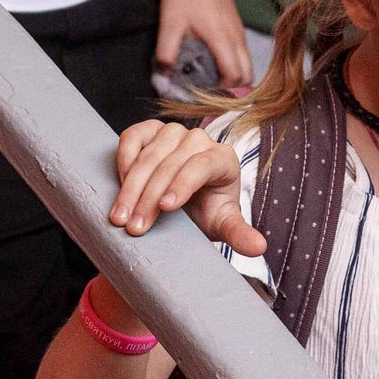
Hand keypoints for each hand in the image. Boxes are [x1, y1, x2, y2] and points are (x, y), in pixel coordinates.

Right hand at [107, 117, 260, 253]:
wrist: (184, 202)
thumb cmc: (205, 211)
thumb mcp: (221, 224)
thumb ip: (239, 234)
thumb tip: (258, 248)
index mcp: (224, 159)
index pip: (202, 166)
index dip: (182, 185)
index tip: (165, 208)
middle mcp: (199, 140)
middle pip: (170, 164)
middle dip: (149, 198)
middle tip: (135, 227)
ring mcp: (173, 132)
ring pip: (149, 155)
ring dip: (131, 187)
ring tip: (120, 217)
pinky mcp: (149, 130)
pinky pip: (132, 137)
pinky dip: (123, 160)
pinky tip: (119, 186)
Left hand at [155, 0, 251, 95]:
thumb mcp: (169, 25)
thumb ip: (165, 53)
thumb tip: (164, 79)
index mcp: (222, 39)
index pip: (235, 75)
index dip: (223, 90)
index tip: (205, 93)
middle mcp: (237, 37)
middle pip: (248, 75)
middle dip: (233, 88)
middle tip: (210, 91)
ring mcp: (240, 31)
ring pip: (248, 64)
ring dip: (235, 76)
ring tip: (211, 79)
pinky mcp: (237, 26)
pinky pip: (244, 53)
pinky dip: (235, 64)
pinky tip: (214, 61)